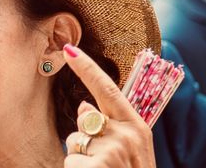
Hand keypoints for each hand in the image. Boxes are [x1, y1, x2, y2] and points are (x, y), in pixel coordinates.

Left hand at [63, 44, 155, 167]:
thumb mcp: (129, 151)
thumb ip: (111, 127)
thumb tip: (85, 107)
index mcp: (137, 127)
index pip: (107, 89)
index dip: (87, 68)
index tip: (68, 49)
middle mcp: (126, 136)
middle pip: (84, 120)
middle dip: (84, 139)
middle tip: (104, 164)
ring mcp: (112, 152)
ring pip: (74, 143)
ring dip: (80, 160)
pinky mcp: (96, 167)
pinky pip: (70, 162)